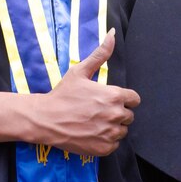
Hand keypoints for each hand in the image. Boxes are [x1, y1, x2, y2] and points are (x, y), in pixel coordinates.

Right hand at [33, 28, 140, 155]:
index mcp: (114, 95)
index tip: (110, 101)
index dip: (123, 99)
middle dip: (117, 113)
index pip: (134, 100)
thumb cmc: (63, 94)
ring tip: (94, 123)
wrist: (46, 119)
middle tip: (98, 112)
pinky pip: (114, 145)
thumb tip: (113, 33)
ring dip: (112, 128)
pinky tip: (92, 134)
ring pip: (122, 131)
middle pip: (128, 116)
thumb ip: (100, 54)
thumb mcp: (80, 71)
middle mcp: (115, 114)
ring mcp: (110, 133)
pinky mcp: (104, 148)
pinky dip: (106, 141)